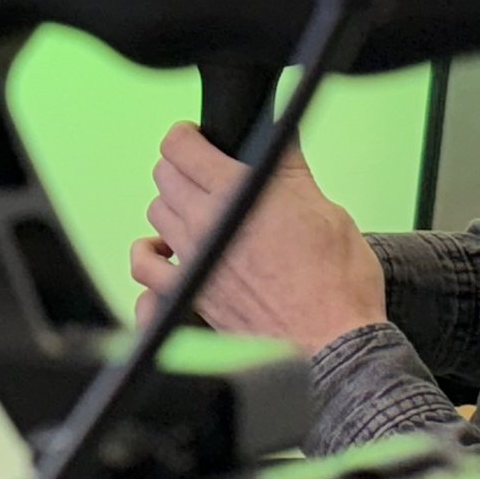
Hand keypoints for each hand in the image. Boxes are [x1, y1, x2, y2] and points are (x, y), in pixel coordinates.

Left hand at [128, 122, 386, 353]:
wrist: (330, 343)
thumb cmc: (335, 284)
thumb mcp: (325, 210)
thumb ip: (289, 171)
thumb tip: (276, 138)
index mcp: (236, 193)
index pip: (179, 147)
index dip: (185, 136)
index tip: (195, 136)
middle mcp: (203, 223)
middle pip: (164, 176)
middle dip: (182, 166)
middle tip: (205, 171)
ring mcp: (190, 259)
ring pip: (156, 213)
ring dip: (173, 205)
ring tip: (199, 209)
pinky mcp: (186, 292)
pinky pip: (144, 266)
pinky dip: (150, 253)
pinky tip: (167, 248)